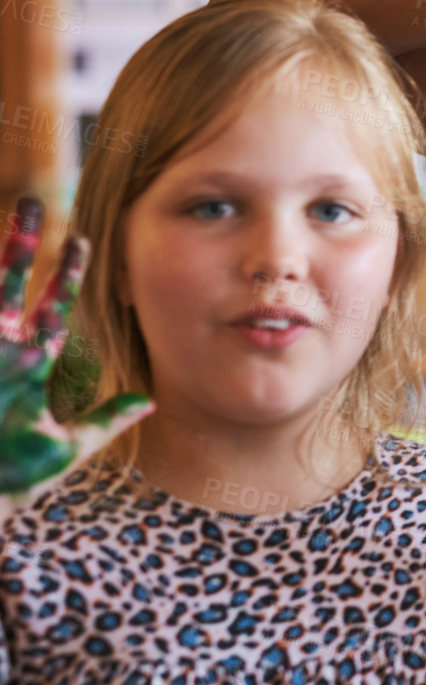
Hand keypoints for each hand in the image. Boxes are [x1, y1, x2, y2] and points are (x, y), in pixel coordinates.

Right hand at [0, 198, 151, 497]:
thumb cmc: (12, 481)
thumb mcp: (68, 447)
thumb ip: (108, 420)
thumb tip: (151, 400)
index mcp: (30, 364)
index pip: (53, 307)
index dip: (68, 274)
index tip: (84, 240)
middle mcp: (2, 351)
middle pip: (12, 283)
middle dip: (21, 244)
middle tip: (32, 202)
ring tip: (12, 210)